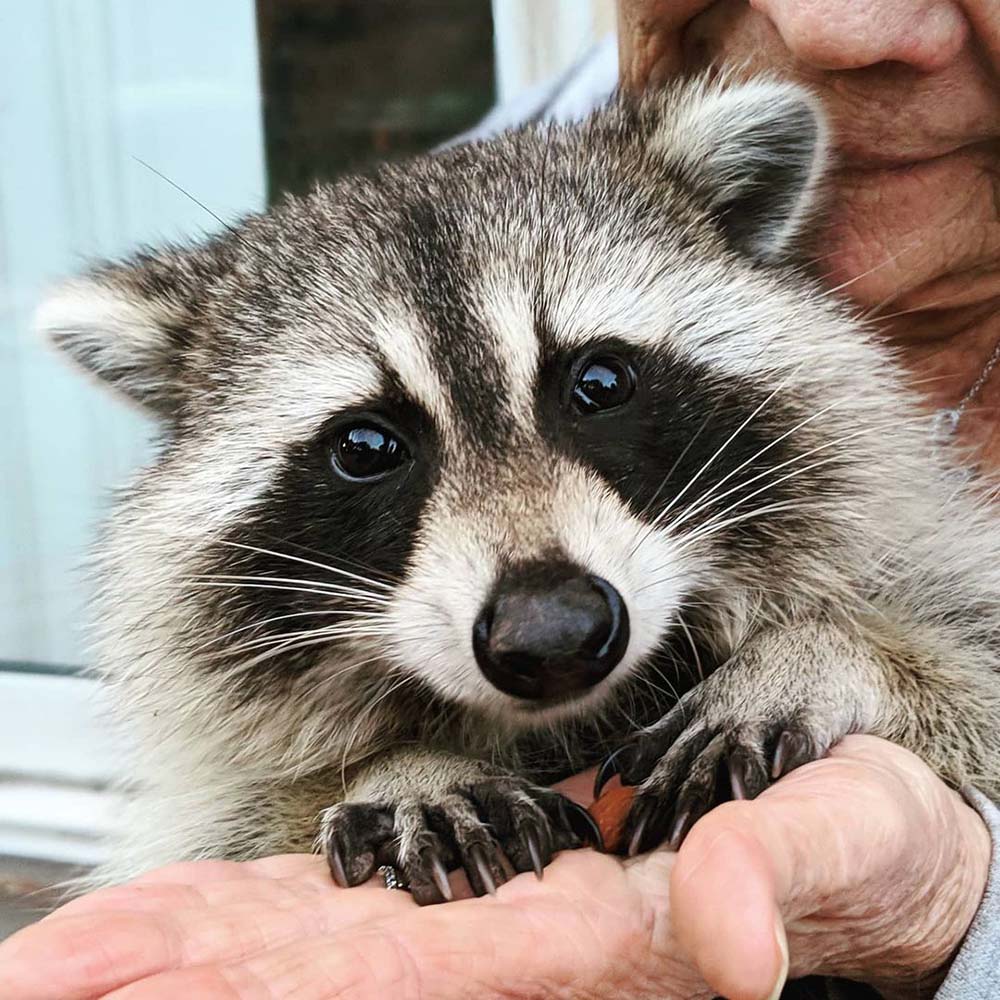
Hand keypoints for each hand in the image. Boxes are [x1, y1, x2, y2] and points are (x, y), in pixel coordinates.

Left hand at [0, 736, 989, 999]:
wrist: (872, 840)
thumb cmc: (871, 850)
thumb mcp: (856, 843)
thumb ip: (792, 865)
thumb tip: (729, 921)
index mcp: (594, 939)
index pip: (409, 971)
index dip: (275, 975)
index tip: (132, 985)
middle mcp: (524, 936)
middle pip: (328, 963)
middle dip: (186, 971)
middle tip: (40, 976)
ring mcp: (507, 909)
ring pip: (327, 930)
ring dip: (198, 939)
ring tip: (64, 955)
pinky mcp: (513, 874)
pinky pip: (374, 886)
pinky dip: (272, 901)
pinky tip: (196, 907)